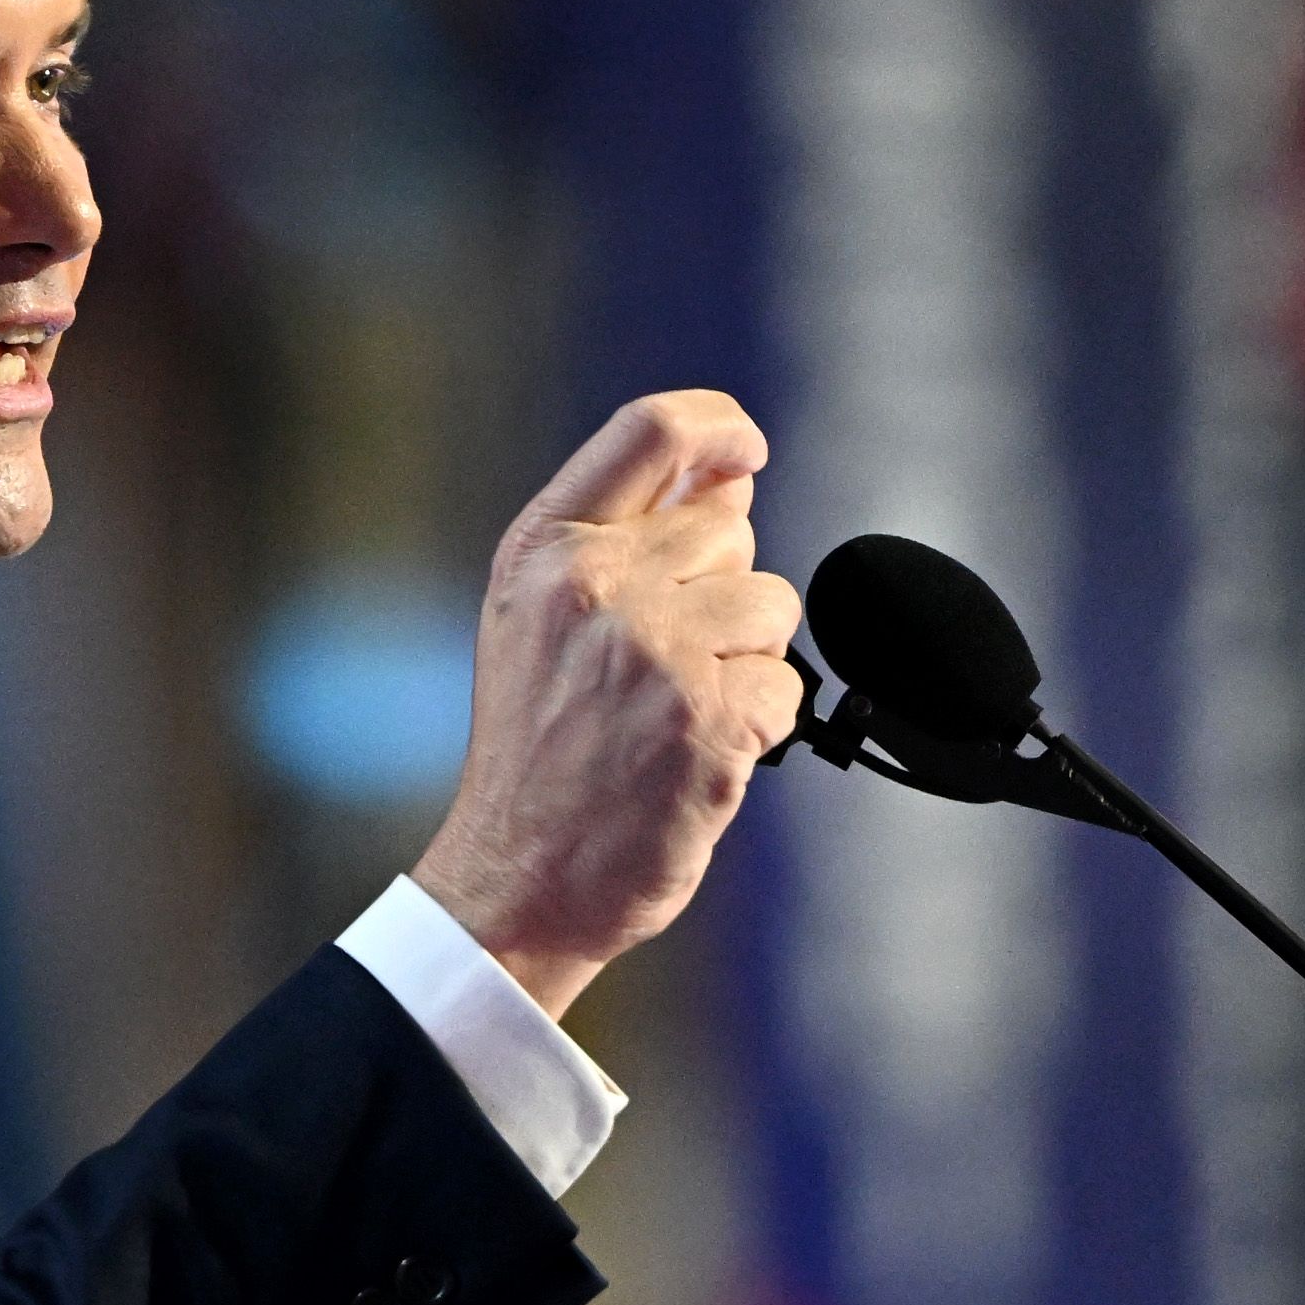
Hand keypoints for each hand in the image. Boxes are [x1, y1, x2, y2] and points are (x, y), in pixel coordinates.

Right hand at [412, 392, 803, 1018]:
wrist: (517, 878)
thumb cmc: (538, 749)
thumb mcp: (542, 619)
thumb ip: (626, 536)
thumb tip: (732, 472)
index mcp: (545, 549)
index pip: (652, 430)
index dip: (719, 426)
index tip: (746, 453)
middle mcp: (595, 584)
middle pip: (732, 529)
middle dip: (722, 590)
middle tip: (661, 664)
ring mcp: (652, 651)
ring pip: (772, 604)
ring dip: (747, 659)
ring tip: (676, 712)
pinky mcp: (706, 719)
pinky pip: (787, 684)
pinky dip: (761, 723)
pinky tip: (699, 753)